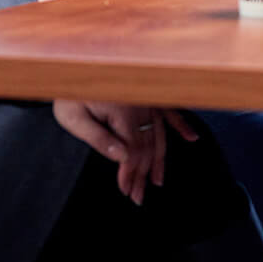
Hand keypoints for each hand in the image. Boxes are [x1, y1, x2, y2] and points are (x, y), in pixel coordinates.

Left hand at [51, 101, 199, 204]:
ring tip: (158, 180)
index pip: (132, 151)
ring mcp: (147, 100)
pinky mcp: (148, 95)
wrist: (74, 65)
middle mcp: (140, 105)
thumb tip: (122, 157)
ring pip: (159, 135)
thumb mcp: (74, 119)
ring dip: (159, 160)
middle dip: (143, 175)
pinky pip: (170, 112)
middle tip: (139, 196)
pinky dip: (181, 125)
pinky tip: (192, 137)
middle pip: (147, 147)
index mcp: (122, 112)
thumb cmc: (71, 92)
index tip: (126, 191)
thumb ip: (99, 139)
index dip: (129, 174)